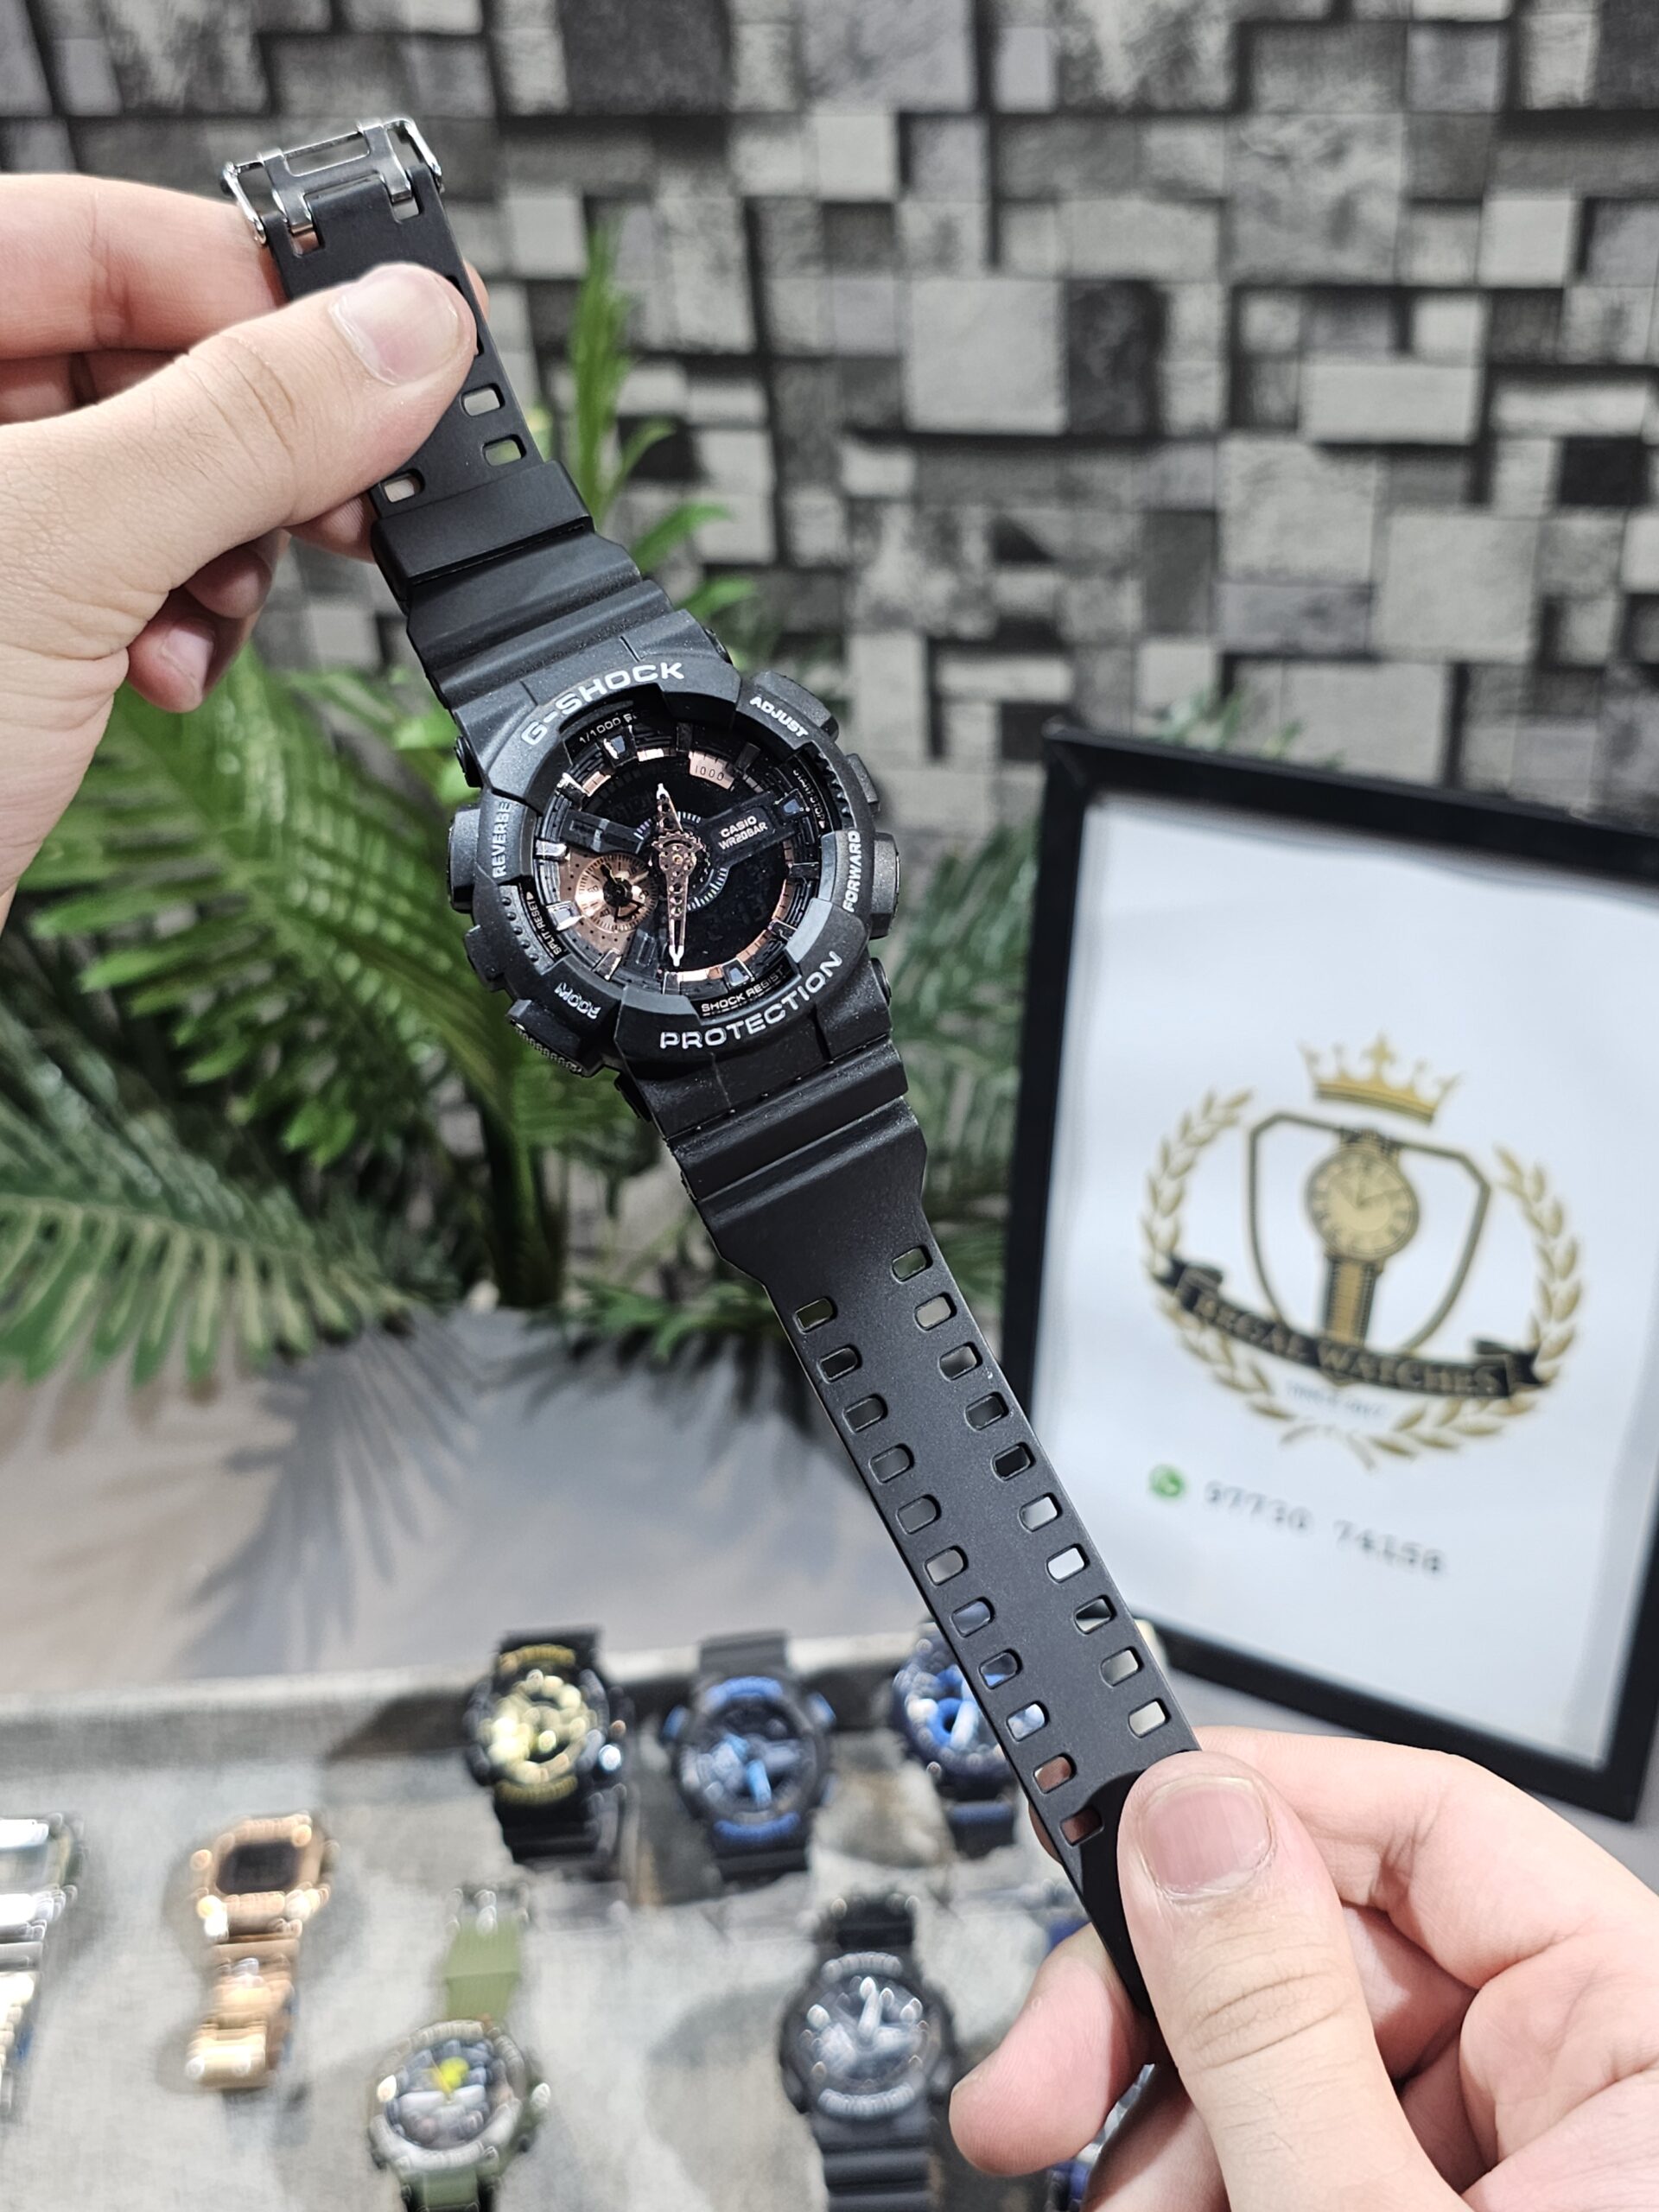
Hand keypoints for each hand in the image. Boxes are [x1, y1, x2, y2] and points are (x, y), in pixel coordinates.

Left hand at [0, 171, 481, 927]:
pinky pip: (126, 577)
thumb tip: (401, 337)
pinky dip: (179, 624)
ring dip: (223, 550)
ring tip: (219, 609)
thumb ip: (239, 425)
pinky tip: (169, 673)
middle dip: (254, 442)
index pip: (99, 236)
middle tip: (355, 490)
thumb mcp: (60, 553)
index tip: (395, 342)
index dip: (257, 283)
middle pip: (136, 355)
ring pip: (149, 477)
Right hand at [952, 1727, 1658, 2208]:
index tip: (1101, 1837)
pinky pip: (1327, 2145)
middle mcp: (1604, 2078)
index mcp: (1646, 2034)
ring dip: (1170, 2121)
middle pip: (1333, 1948)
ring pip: (1304, 2057)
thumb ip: (1273, 2022)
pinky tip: (1155, 2207)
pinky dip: (1222, 2175)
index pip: (1426, 1816)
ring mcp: (1546, 2160)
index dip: (1242, 1809)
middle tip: (1037, 2086)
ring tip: (1097, 2197)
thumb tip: (1187, 1816)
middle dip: (1159, 2018)